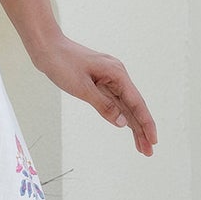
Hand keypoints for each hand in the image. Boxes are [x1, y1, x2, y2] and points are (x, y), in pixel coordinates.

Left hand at [29, 33, 156, 155]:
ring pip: (125, 105)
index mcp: (117, 73)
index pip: (136, 103)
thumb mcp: (82, 87)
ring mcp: (108, 78)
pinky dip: (120, 115)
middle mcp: (117, 75)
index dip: (146, 123)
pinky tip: (126, 127)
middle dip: (142, 129)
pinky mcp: (99, 81)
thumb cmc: (62, 63)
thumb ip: (103, 106)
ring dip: (133, 125)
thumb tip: (122, 123)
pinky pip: (114, 101)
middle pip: (134, 106)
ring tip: (141, 146)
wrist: (47, 47)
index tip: (154, 140)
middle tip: (149, 151)